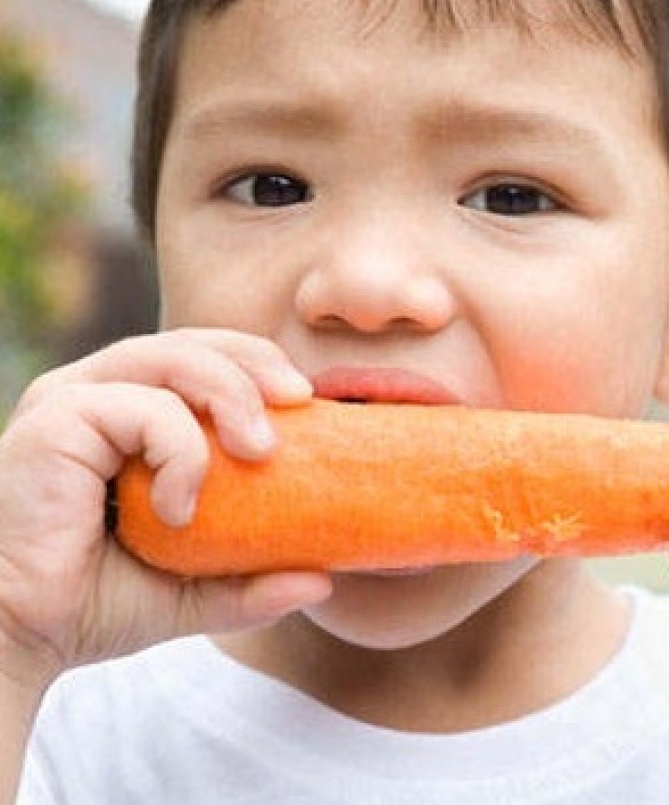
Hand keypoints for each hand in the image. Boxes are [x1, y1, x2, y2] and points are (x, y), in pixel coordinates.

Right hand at [0, 331, 332, 689]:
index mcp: (127, 410)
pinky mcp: (56, 419)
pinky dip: (181, 451)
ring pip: (173, 358)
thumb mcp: (191, 589)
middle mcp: (98, 391)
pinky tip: (180, 510)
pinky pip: (144, 408)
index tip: (311, 402)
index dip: (259, 367)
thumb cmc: (88, 603)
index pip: (205, 357)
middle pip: (194, 342)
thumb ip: (251, 581)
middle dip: (257, 364)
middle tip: (302, 404)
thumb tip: (323, 581)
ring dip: (231, 394)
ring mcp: (72, 398)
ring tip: (261, 450)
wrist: (11, 640)